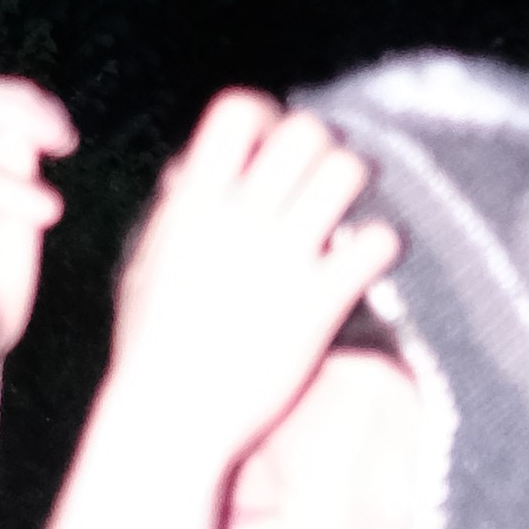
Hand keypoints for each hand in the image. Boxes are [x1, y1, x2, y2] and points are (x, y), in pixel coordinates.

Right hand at [105, 92, 395, 470]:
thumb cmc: (149, 348)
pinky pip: (376, 241)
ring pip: (347, 170)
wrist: (171, 418)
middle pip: (304, 130)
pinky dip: (383, 242)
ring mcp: (281, 256)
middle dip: (322, 145)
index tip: (272, 144)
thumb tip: (185, 175)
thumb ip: (173, 214)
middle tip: (323, 178)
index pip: (237, 110)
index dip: (266, 115)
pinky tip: (370, 259)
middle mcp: (238, 217)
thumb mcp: (145, 265)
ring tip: (352, 210)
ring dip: (358, 181)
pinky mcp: (320, 301)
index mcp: (191, 202)